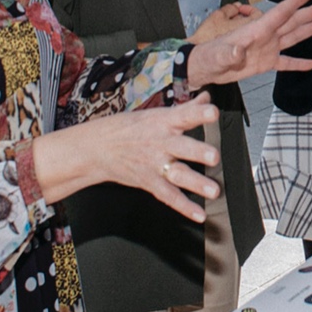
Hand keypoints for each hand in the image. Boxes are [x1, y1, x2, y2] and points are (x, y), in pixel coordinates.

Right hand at [33, 95, 221, 219]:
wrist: (97, 148)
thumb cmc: (130, 128)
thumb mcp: (155, 114)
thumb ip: (186, 108)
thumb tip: (206, 97)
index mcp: (164, 122)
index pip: (184, 114)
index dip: (199, 112)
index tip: (212, 112)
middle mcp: (162, 142)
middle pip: (182, 147)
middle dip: (198, 152)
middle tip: (214, 157)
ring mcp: (155, 164)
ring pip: (178, 174)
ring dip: (196, 183)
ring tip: (213, 191)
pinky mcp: (149, 181)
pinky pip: (168, 196)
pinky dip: (184, 207)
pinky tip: (199, 214)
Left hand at [186, 0, 311, 88]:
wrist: (205, 68)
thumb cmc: (209, 57)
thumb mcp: (218, 55)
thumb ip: (229, 53)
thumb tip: (238, 51)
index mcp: (257, 30)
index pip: (280, 13)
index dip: (295, 1)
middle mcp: (265, 36)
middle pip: (292, 21)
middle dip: (309, 12)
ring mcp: (267, 49)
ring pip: (292, 37)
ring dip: (308, 29)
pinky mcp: (265, 63)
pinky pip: (285, 62)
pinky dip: (298, 63)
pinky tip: (311, 64)